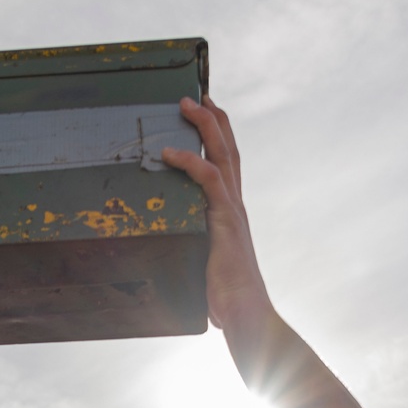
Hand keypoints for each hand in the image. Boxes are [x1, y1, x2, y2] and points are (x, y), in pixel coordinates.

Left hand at [162, 98, 272, 331]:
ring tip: (185, 103)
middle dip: (213, 117)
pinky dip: (189, 162)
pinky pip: (209, 180)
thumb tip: (161, 263)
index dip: (218, 137)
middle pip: (228, 148)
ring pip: (223, 153)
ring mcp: (233, 210)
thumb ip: (189, 257)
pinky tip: (169, 152)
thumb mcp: (202, 270)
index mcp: (232, 213)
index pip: (228, 164)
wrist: (246, 315)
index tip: (204, 114)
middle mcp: (235, 205)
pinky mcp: (226, 220)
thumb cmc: (225, 301)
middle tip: (196, 92)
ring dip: (205, 124)